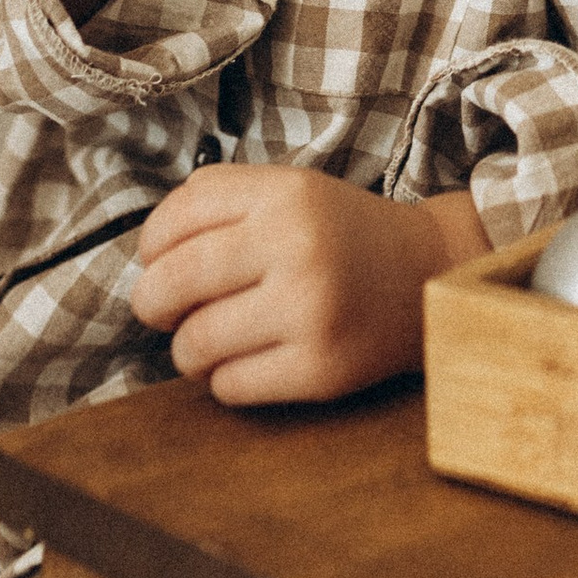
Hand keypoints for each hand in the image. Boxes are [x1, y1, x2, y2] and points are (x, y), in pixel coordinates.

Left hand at [131, 168, 486, 404]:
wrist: (430, 274)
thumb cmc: (343, 236)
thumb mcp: (290, 191)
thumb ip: (219, 204)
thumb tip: (146, 260)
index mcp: (285, 195)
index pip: (173, 220)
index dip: (150, 248)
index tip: (158, 261)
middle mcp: (297, 247)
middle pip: (171, 283)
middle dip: (152, 304)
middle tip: (164, 310)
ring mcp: (311, 311)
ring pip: (194, 343)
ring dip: (188, 350)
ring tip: (209, 341)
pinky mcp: (322, 369)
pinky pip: (230, 386)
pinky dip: (225, 379)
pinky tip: (250, 361)